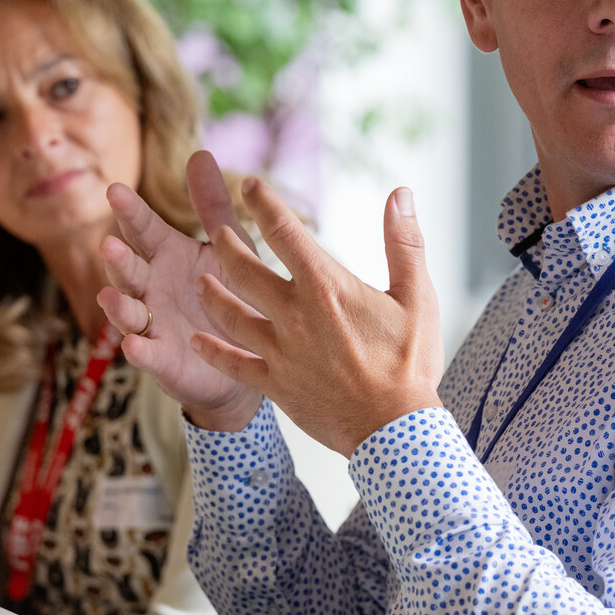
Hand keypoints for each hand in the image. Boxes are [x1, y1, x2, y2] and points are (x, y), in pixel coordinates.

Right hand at [99, 151, 267, 431]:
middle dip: (119, 259)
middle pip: (130, 270)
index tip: (116, 190)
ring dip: (117, 304)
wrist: (249, 354)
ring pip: (128, 311)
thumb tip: (200, 153)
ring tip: (110, 295)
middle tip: (110, 243)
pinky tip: (133, 343)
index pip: (144, 229)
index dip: (130, 213)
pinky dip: (139, 350)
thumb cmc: (233, 292)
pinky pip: (147, 354)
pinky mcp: (162, 359)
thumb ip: (212, 206)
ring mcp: (153, 323)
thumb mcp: (227, 246)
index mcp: (167, 255)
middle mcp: (152, 287)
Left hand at [189, 174, 443, 455]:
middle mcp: (293, 314)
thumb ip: (404, 243)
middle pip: (244, 268)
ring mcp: (279, 351)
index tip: (248, 183)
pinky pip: (232, 363)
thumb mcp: (417, 297)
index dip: (263, 202)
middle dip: (226, 242)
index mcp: (325, 286)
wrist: (395, 431)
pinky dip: (212, 350)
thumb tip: (401, 194)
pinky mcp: (274, 384)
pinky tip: (197, 340)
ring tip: (202, 280)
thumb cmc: (411, 363)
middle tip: (215, 228)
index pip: (285, 230)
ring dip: (211, 293)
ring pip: (228, 313)